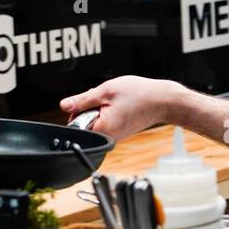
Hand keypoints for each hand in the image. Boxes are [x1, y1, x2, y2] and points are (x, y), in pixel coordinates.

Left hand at [60, 76, 175, 140]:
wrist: (164, 100)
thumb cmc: (140, 94)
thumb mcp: (106, 91)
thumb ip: (82, 100)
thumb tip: (64, 106)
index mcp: (102, 130)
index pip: (75, 125)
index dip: (79, 110)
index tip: (92, 102)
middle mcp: (108, 137)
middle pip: (85, 123)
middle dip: (90, 108)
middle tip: (108, 99)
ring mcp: (115, 135)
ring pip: (96, 120)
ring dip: (101, 108)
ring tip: (117, 101)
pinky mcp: (120, 131)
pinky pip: (106, 121)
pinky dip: (109, 111)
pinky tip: (121, 105)